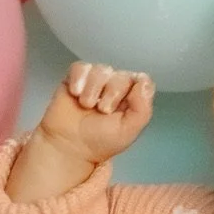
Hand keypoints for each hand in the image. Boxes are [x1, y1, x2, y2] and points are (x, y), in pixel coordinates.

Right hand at [37, 62, 155, 166]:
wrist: (69, 147)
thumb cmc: (98, 142)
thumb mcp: (127, 131)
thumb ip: (142, 109)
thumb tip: (144, 82)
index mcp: (132, 99)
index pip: (142, 80)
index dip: (134, 90)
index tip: (124, 105)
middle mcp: (115, 87)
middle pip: (121, 76)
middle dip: (112, 93)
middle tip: (102, 111)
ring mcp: (95, 81)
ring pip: (101, 70)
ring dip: (93, 89)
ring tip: (86, 105)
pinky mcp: (75, 78)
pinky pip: (80, 67)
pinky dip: (78, 78)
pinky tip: (75, 93)